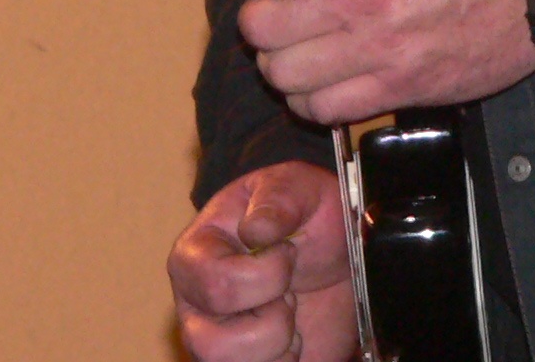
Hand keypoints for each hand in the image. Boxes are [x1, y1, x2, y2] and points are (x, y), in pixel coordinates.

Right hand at [169, 160, 357, 361]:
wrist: (338, 252)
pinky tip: (295, 338)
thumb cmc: (307, 216)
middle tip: (289, 286)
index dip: (268, 273)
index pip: (219, 286)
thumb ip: (278, 199)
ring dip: (281, 343)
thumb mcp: (299, 189)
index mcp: (196, 256)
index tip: (288, 251)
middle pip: (213, 344)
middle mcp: (197, 307)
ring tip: (289, 311)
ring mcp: (219, 343)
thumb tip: (256, 229)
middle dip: (275, 314)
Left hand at [243, 0, 534, 123]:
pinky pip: (326, 111)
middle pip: (263, 27)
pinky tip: (329, 77)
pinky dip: (315, 98)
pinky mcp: (404, 88)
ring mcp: (382, 48)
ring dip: (285, 60)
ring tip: (304, 46)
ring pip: (284, 74)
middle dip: (267, 16)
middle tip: (288, 8)